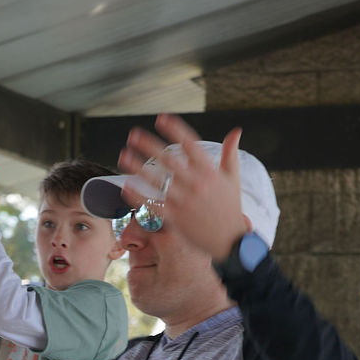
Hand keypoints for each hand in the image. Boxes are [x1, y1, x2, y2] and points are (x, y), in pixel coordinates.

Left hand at [118, 114, 246, 260]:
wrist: (230, 241)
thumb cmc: (230, 208)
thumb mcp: (233, 179)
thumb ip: (230, 154)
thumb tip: (236, 131)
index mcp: (210, 171)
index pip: (190, 144)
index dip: (175, 129)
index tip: (161, 118)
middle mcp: (196, 184)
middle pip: (168, 160)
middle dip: (149, 144)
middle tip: (133, 134)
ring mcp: (185, 201)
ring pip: (157, 181)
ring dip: (137, 167)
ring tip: (123, 155)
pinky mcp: (176, 218)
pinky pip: (153, 204)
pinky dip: (139, 196)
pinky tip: (126, 185)